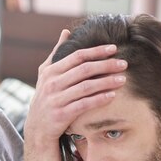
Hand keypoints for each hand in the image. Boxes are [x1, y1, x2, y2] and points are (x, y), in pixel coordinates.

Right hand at [24, 30, 127, 147]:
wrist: (37, 127)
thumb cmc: (45, 97)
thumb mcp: (46, 74)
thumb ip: (56, 54)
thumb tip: (65, 32)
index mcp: (50, 72)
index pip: (77, 56)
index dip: (96, 51)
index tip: (113, 48)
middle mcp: (52, 84)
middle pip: (84, 70)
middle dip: (106, 65)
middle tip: (123, 64)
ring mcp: (56, 99)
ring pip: (86, 87)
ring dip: (106, 82)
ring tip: (122, 79)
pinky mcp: (62, 115)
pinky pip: (84, 104)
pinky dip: (99, 99)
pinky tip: (112, 95)